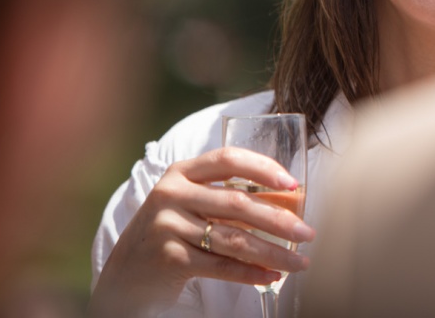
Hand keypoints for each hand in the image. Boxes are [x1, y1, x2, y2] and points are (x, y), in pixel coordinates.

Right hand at [89, 147, 315, 317]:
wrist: (126, 277)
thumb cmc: (171, 234)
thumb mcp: (190, 205)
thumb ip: (226, 198)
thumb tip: (289, 204)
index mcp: (181, 173)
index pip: (228, 159)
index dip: (263, 168)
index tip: (294, 184)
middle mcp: (172, 194)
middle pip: (237, 203)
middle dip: (280, 219)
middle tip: (308, 233)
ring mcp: (168, 226)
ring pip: (234, 238)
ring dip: (273, 252)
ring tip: (300, 262)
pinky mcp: (169, 258)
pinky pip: (221, 266)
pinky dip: (251, 273)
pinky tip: (272, 276)